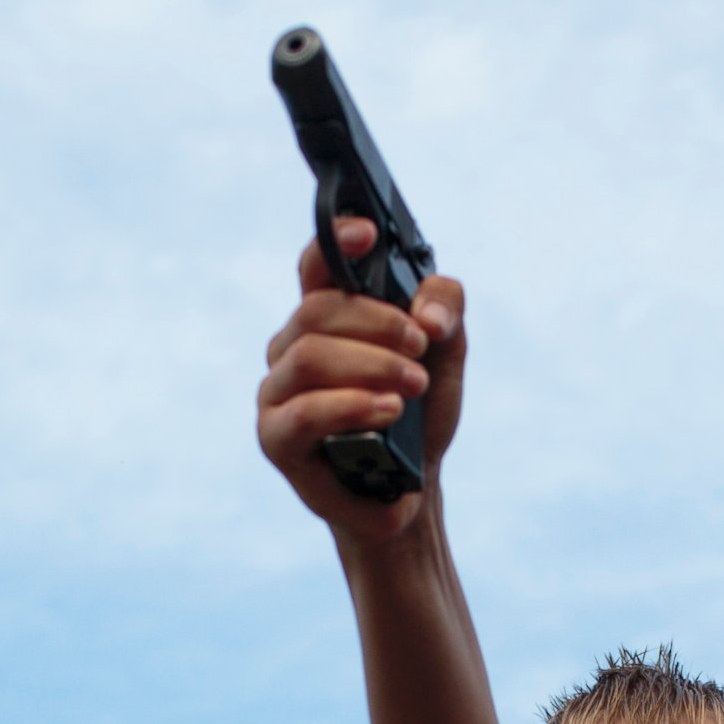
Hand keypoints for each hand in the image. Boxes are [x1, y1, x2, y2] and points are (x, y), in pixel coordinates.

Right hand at [257, 216, 467, 543]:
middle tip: (421, 347)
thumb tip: (429, 314)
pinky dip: (351, 405)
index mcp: (327, 318)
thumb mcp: (447, 356)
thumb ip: (446, 313)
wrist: (410, 489)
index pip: (318, 265)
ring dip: (370, 364)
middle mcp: (293, 347)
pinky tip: (387, 409)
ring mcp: (277, 392)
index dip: (337, 240)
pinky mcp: (276, 438)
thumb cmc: (417, 417)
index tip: (370, 235)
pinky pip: (305, 410)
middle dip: (378, 322)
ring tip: (412, 385)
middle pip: (319, 310)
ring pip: (309, 355)